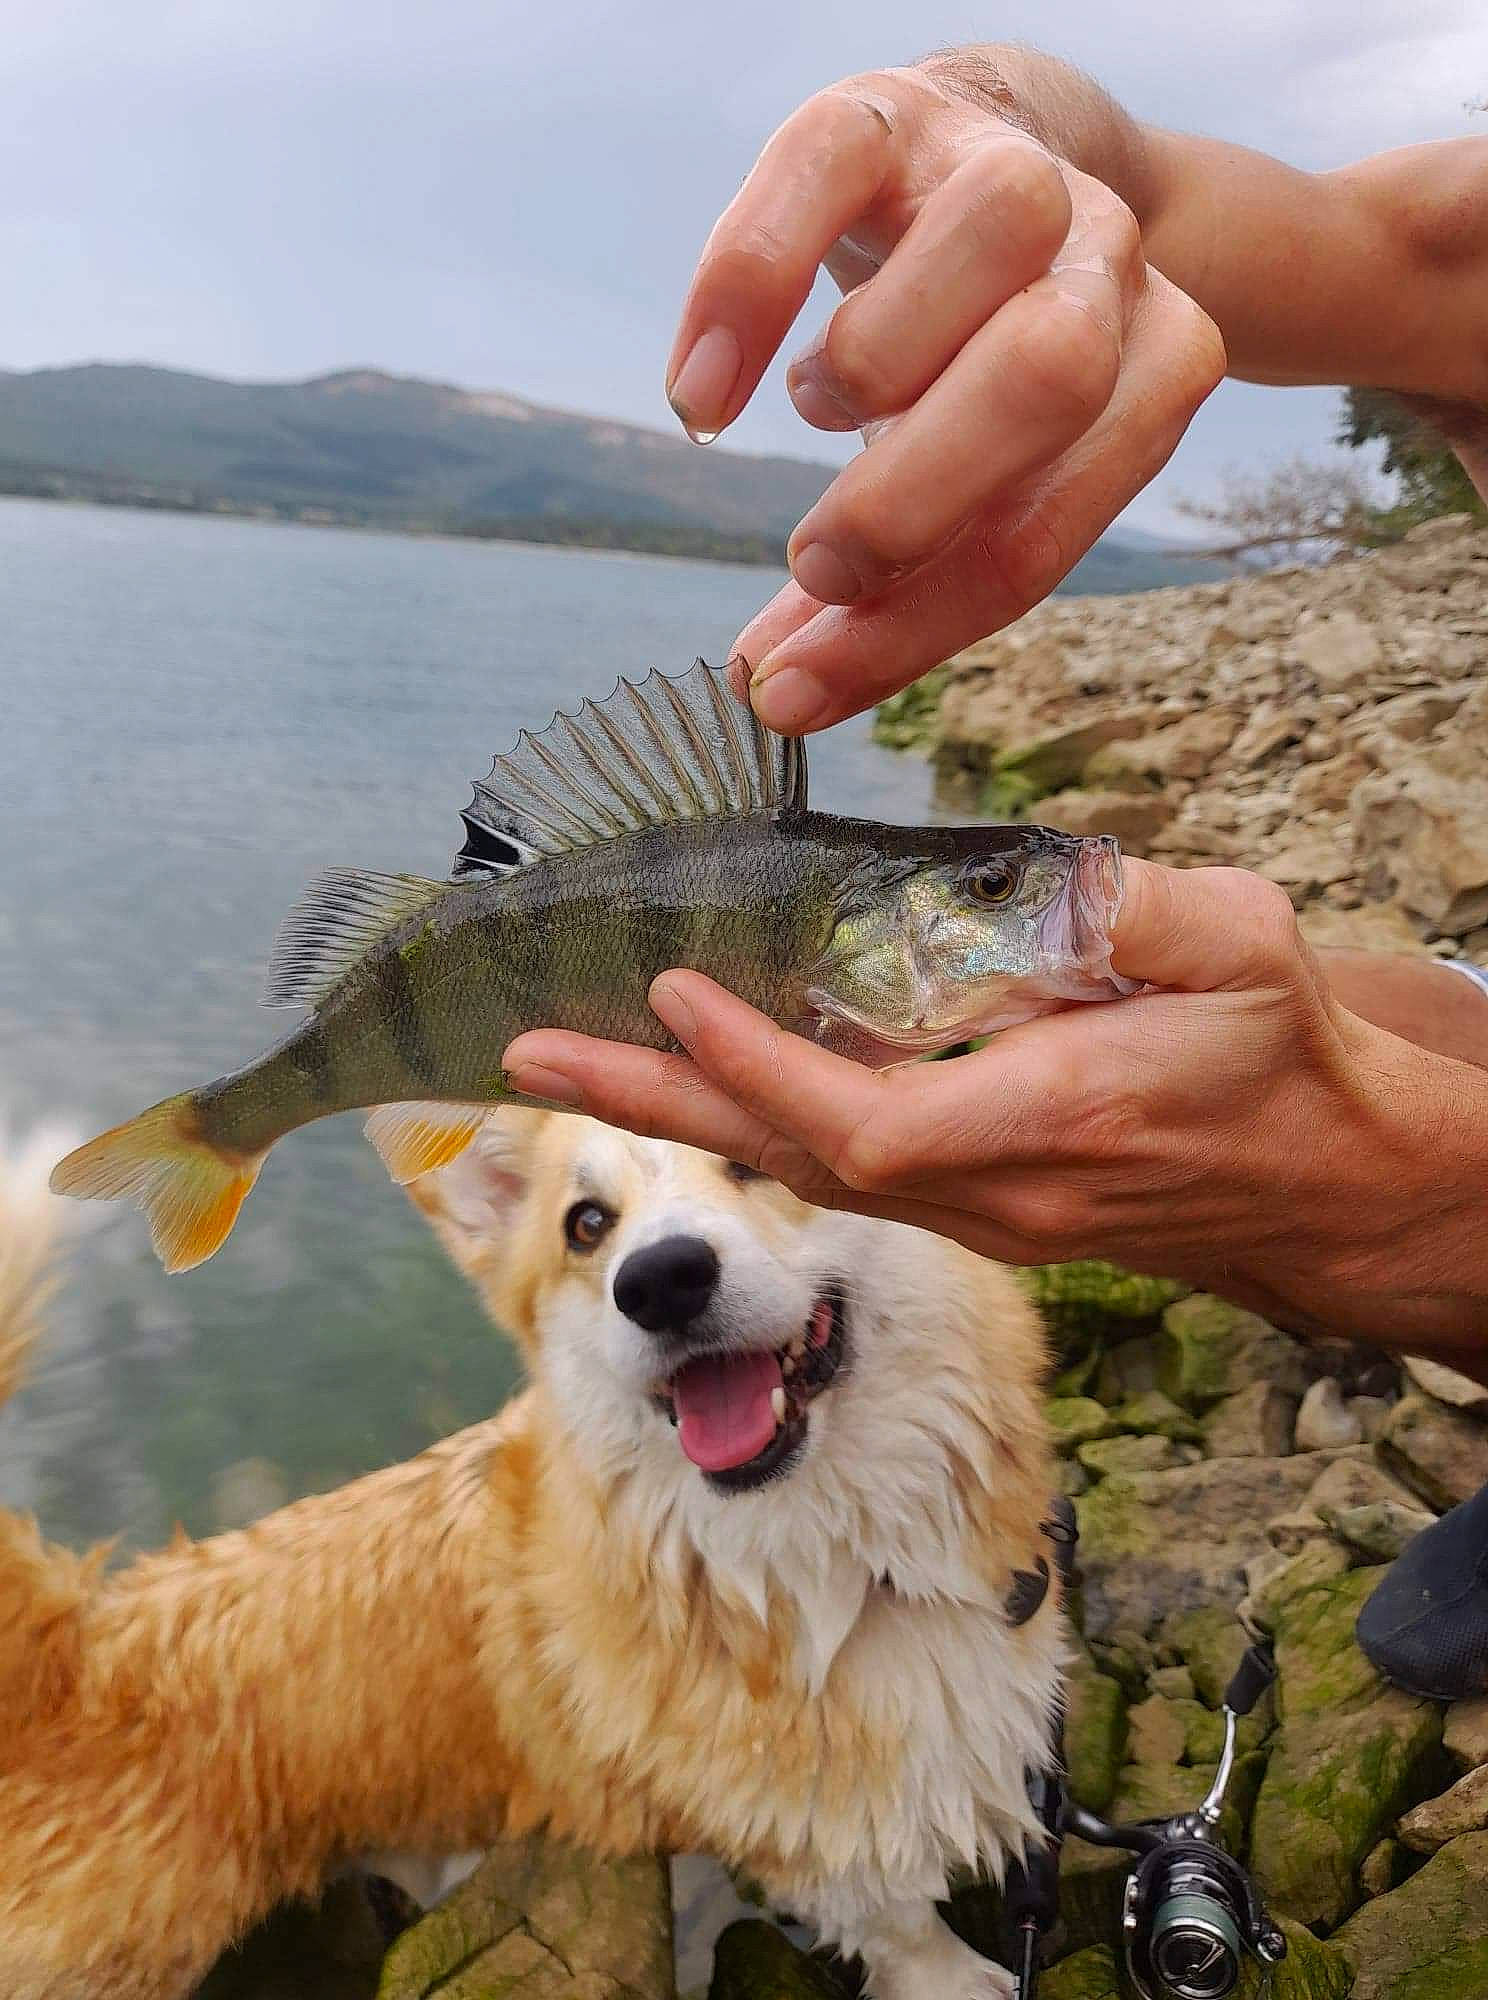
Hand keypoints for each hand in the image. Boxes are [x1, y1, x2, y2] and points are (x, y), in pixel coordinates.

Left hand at [505, 862, 1487, 1359]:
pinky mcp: (969, 1200)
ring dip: (680, 1109)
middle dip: (655, 1098)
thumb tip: (1026, 883)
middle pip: (790, 1157)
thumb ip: (1138, 909)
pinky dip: (746, 1115)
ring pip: (797, 1166)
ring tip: (566, 1056)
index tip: (674, 988)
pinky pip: (832, 1162)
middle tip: (524, 1053)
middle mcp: (990, 1191)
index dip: (760, 1067)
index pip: (870, 1121)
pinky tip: (687, 1074)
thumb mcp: (1246, 949)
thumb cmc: (1282, 1058)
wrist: (1316, 1185)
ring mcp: (972, 1209)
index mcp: (1052, 1122)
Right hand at [664, 62, 1224, 733]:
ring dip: (873, 369)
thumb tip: (776, 693)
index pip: (1041, 534)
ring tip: (810, 416)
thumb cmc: (969, 357)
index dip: (915, 627)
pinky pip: (822, 168)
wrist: (987, 150)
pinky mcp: (896, 108)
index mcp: (1145, 374)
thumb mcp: (959, 479)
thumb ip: (889, 584)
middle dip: (911, 501)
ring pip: (992, 236)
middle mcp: (1104, 260)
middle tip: (816, 565)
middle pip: (1051, 373)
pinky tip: (701, 392)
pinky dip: (747, 290)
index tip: (795, 694)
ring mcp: (1010, 169)